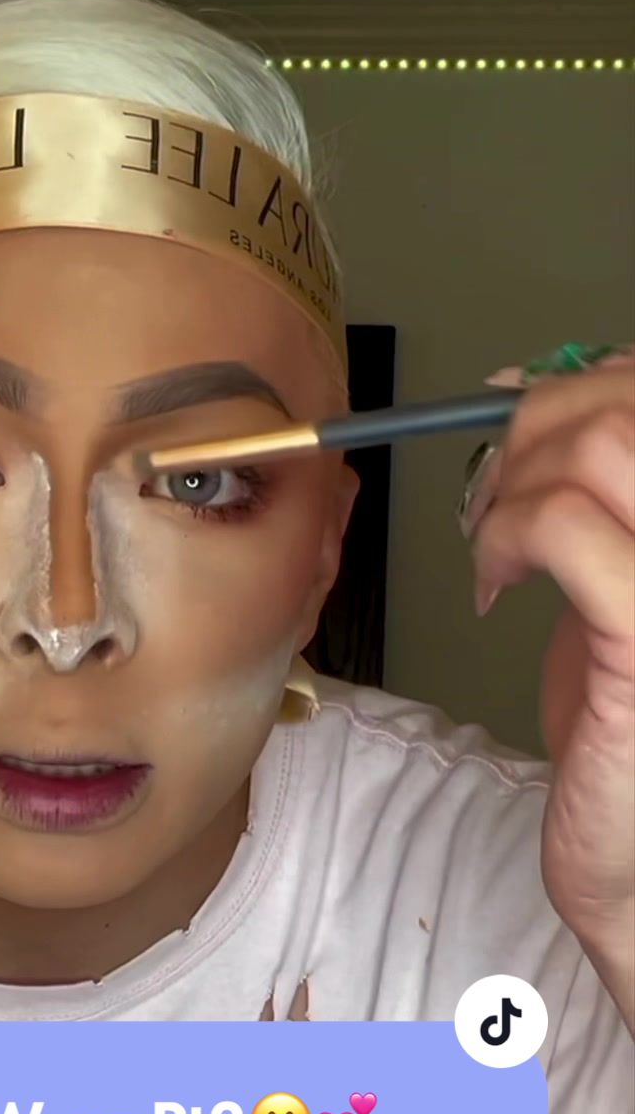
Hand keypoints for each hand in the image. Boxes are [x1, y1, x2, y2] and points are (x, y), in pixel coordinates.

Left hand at [469, 353, 634, 1027]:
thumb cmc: (632, 732)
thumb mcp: (619, 584)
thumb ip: (598, 492)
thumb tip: (542, 386)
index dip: (588, 381)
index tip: (525, 417)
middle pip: (628, 403)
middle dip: (536, 423)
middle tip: (495, 489)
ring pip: (597, 447)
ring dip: (515, 478)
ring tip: (493, 542)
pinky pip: (563, 526)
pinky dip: (506, 534)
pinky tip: (497, 584)